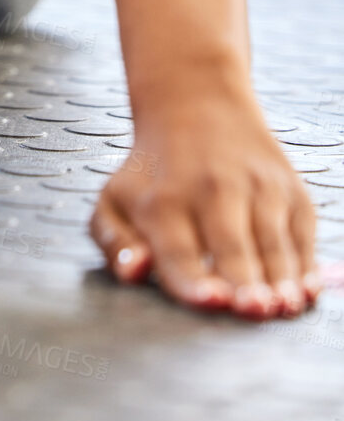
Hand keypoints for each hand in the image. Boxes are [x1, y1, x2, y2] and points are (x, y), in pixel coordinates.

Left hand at [89, 95, 320, 318]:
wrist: (197, 109)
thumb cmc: (152, 174)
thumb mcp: (114, 200)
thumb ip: (115, 243)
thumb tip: (135, 272)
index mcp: (164, 201)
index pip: (180, 251)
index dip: (196, 280)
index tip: (211, 301)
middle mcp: (213, 190)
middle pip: (232, 248)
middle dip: (244, 283)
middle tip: (254, 311)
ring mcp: (257, 188)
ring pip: (272, 243)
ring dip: (280, 280)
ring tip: (283, 308)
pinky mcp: (290, 190)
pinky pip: (303, 233)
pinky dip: (305, 264)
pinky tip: (305, 291)